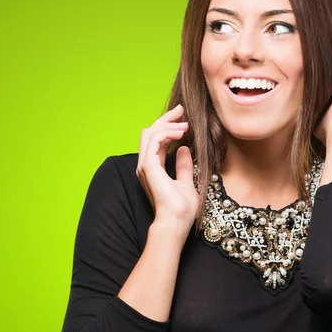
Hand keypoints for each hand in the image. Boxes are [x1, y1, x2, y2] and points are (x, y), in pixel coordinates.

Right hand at [136, 104, 198, 233]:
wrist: (176, 221)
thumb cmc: (181, 209)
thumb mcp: (186, 182)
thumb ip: (182, 166)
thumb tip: (183, 149)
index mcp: (152, 168)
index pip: (155, 140)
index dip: (167, 126)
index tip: (182, 118)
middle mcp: (145, 165)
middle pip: (150, 132)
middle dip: (165, 119)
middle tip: (181, 110)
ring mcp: (145, 166)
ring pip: (150, 133)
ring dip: (167, 124)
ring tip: (184, 123)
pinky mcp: (149, 167)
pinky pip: (154, 141)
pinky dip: (167, 133)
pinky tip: (181, 132)